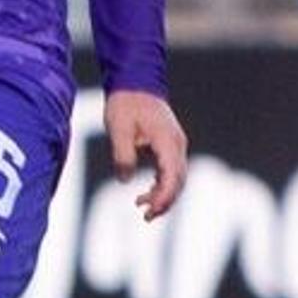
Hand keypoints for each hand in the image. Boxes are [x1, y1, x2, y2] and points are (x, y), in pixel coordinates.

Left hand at [105, 90, 187, 220]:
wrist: (135, 81)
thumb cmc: (126, 102)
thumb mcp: (118, 129)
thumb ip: (123, 155)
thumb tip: (125, 180)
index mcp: (167, 141)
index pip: (172, 177)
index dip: (164, 197)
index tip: (149, 210)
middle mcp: (177, 144)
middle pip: (179, 181)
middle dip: (165, 202)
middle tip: (146, 217)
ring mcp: (176, 145)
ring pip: (177, 178)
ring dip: (164, 195)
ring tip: (143, 208)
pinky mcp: (170, 145)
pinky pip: (171, 171)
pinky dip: (162, 185)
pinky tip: (147, 193)